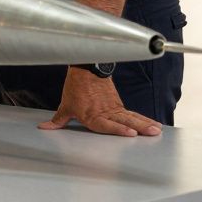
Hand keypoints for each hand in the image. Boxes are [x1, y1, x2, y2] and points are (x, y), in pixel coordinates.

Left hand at [37, 67, 161, 136]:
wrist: (85, 69)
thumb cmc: (76, 87)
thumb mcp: (65, 105)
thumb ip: (59, 120)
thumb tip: (45, 127)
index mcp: (91, 115)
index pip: (106, 124)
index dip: (118, 129)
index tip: (131, 133)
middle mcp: (105, 113)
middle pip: (124, 121)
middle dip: (139, 127)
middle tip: (152, 133)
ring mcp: (113, 108)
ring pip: (131, 117)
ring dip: (145, 123)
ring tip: (156, 129)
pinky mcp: (118, 103)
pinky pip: (132, 113)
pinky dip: (143, 119)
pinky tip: (154, 124)